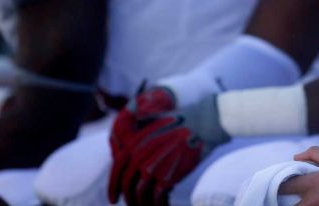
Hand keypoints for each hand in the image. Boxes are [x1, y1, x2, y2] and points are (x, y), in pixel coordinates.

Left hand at [108, 87, 223, 205]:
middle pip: (126, 185)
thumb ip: (142, 132)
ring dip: (142, 205)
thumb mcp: (157, 121)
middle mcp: (139, 155)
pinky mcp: (167, 177)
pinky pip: (155, 199)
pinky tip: (163, 205)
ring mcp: (153, 167)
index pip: (117, 169)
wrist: (206, 122)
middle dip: (127, 199)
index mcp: (135, 142)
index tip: (113, 198)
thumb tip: (133, 146)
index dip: (112, 186)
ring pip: (138, 195)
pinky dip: (157, 205)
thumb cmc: (185, 121)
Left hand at [279, 146, 318, 205]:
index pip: (284, 187)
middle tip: (282, 197)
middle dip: (282, 202)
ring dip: (297, 205)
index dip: (277, 186)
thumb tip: (295, 158)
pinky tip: (313, 201)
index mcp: (312, 184)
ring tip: (296, 200)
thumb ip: (312, 154)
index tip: (275, 184)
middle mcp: (314, 201)